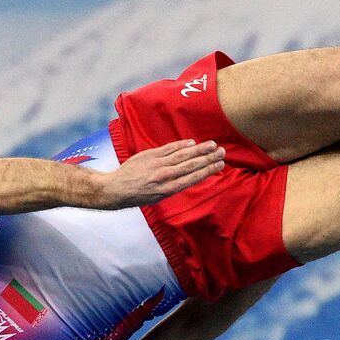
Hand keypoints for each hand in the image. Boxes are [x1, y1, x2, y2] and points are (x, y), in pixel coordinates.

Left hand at [99, 139, 225, 207]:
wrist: (117, 188)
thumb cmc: (139, 195)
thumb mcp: (159, 197)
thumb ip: (175, 186)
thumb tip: (191, 176)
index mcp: (169, 189)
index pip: (194, 177)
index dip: (209, 170)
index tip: (220, 164)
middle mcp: (165, 176)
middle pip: (192, 165)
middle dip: (208, 158)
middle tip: (222, 152)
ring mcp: (157, 164)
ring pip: (183, 155)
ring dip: (199, 149)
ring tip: (212, 145)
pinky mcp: (150, 155)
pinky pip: (169, 148)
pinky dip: (181, 145)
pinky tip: (192, 142)